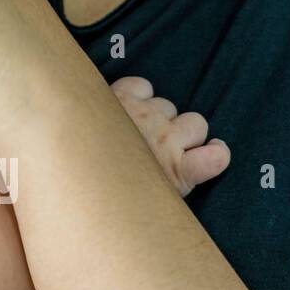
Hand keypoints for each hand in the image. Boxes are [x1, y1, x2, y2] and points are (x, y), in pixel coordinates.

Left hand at [111, 77, 230, 196]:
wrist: (70, 174)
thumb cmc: (109, 195)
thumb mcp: (147, 203)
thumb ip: (164, 190)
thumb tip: (165, 199)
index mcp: (178, 171)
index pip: (218, 157)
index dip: (217, 154)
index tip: (211, 154)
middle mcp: (168, 139)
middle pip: (197, 123)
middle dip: (184, 131)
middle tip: (162, 144)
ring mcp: (146, 115)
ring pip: (168, 105)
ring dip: (159, 113)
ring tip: (139, 128)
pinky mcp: (122, 97)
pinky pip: (143, 85)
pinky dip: (138, 92)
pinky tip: (128, 105)